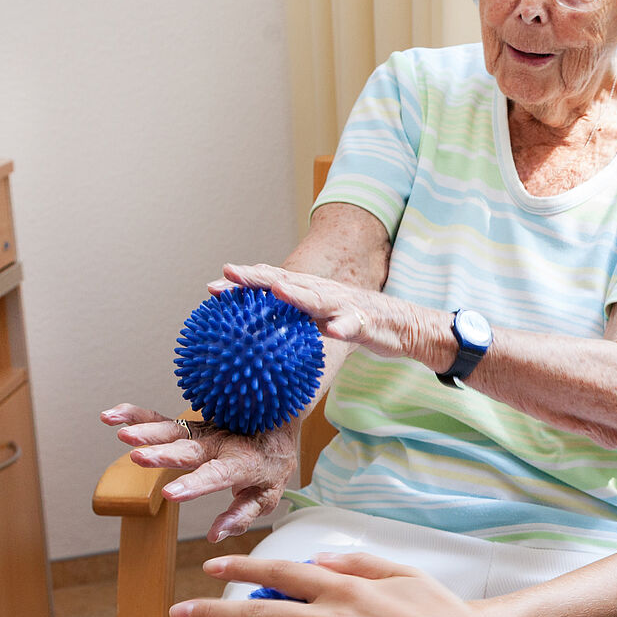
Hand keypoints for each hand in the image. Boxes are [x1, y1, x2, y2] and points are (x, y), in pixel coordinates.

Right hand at [101, 404, 300, 540]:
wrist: (279, 420)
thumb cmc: (271, 464)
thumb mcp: (267, 495)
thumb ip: (241, 515)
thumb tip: (215, 536)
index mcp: (242, 463)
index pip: (218, 475)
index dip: (195, 484)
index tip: (171, 494)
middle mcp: (220, 445)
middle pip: (189, 450)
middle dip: (163, 454)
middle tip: (138, 457)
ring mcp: (203, 433)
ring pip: (172, 431)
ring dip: (146, 431)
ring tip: (122, 434)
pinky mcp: (189, 426)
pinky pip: (160, 420)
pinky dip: (135, 415)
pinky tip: (111, 417)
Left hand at [171, 551, 550, 616]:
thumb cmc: (440, 611)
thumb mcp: (401, 572)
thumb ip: (357, 564)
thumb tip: (322, 561)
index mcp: (344, 587)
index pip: (281, 573)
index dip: (242, 568)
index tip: (211, 566)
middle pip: (260, 615)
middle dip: (214, 613)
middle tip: (180, 613)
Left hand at [221, 262, 419, 360]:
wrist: (404, 324)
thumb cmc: (355, 322)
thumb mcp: (319, 321)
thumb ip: (292, 323)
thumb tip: (257, 341)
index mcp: (308, 292)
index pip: (269, 283)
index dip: (242, 283)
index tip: (212, 288)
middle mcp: (322, 292)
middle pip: (284, 282)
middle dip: (256, 279)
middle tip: (227, 275)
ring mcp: (343, 305)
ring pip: (317, 299)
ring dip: (297, 294)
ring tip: (277, 290)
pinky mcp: (365, 321)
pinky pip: (353, 325)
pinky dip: (344, 327)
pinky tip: (335, 332)